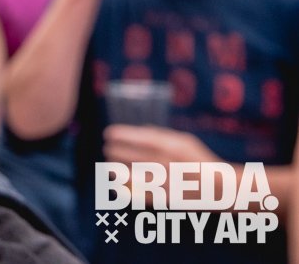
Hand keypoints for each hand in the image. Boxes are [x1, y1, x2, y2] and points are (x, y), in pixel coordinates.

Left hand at [104, 125, 220, 207]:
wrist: (221, 189)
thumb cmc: (200, 161)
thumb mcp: (184, 141)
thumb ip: (161, 136)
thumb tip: (138, 131)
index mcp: (175, 147)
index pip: (142, 138)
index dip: (123, 135)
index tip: (109, 133)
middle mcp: (171, 163)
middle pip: (136, 156)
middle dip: (117, 152)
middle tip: (107, 148)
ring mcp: (169, 182)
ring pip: (136, 175)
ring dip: (119, 170)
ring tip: (109, 166)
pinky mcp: (168, 198)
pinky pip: (143, 194)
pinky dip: (129, 190)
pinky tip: (118, 185)